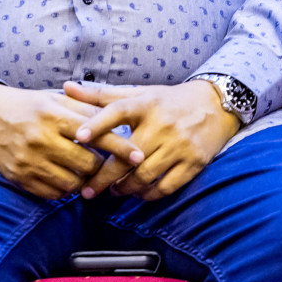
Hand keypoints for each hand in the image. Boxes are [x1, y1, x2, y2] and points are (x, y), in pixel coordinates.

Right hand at [0, 82, 144, 199]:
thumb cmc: (23, 104)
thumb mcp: (52, 98)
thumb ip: (82, 109)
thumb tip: (116, 119)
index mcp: (53, 114)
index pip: (96, 134)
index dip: (120, 147)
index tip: (138, 156)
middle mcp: (41, 137)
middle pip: (87, 164)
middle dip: (101, 167)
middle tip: (107, 166)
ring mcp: (29, 159)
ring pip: (71, 182)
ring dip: (82, 181)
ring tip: (83, 171)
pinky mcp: (18, 176)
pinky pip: (52, 193)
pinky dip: (63, 189)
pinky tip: (63, 177)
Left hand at [66, 80, 239, 200]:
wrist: (216, 104)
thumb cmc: (168, 100)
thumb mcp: (138, 93)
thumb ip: (101, 94)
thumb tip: (66, 87)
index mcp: (146, 104)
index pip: (118, 111)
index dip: (97, 123)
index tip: (78, 137)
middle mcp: (162, 124)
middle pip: (128, 156)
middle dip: (104, 177)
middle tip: (87, 190)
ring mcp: (179, 145)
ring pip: (145, 175)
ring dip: (125, 188)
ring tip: (113, 190)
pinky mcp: (194, 163)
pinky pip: (166, 186)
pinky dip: (149, 194)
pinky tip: (138, 193)